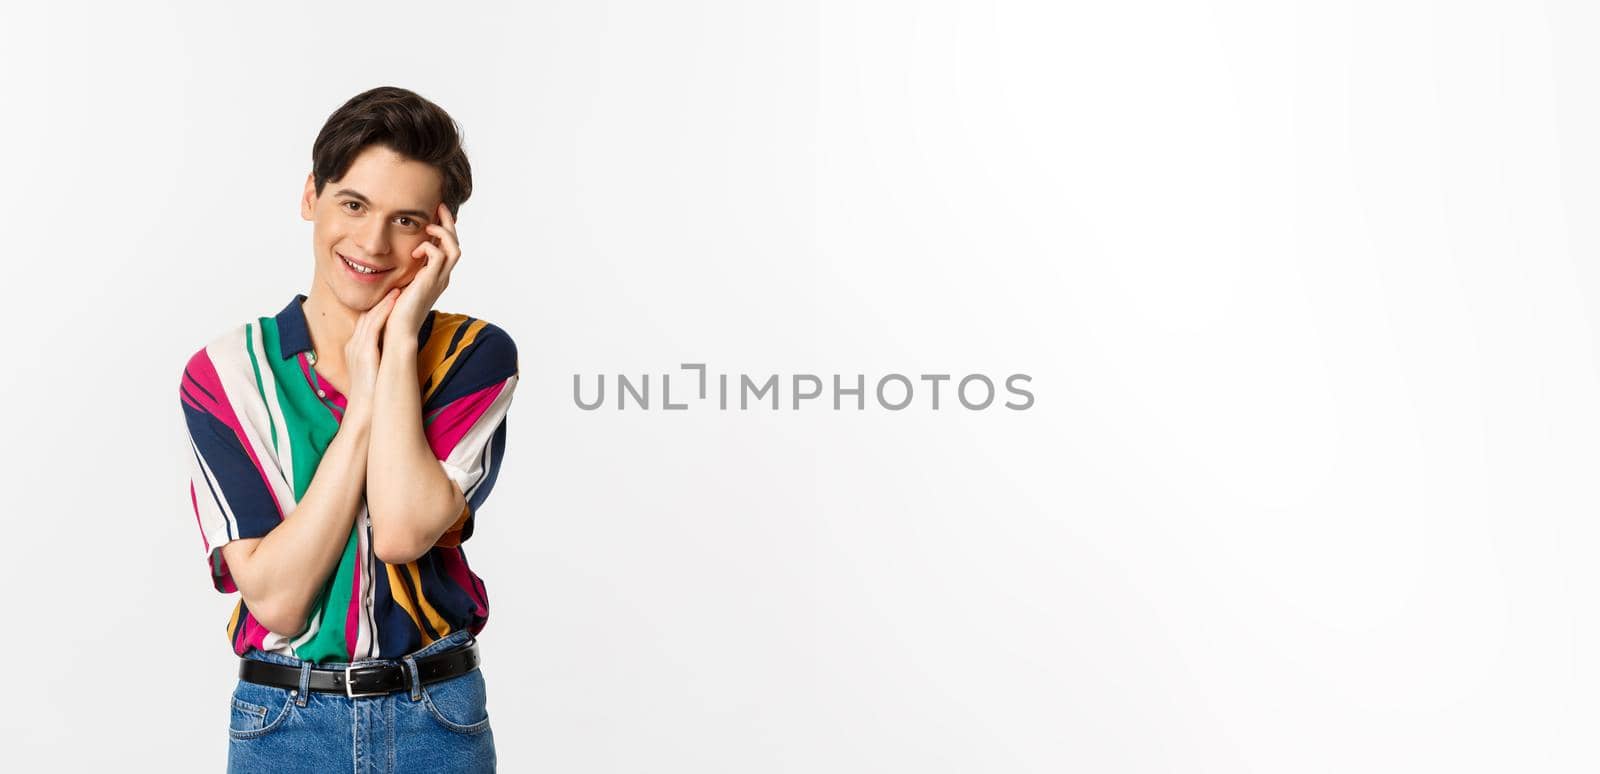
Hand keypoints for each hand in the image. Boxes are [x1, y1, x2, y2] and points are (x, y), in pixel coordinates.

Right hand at [346, 287, 399, 405]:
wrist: (365, 413)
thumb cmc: (374, 395)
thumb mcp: (377, 371)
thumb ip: (382, 357)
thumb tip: (396, 351)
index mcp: (356, 348)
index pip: (368, 321)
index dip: (381, 307)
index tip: (395, 296)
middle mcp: (354, 344)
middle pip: (368, 314)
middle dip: (383, 299)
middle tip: (399, 285)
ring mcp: (357, 347)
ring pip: (371, 316)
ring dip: (385, 301)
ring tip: (399, 288)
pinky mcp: (364, 352)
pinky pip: (373, 325)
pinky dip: (384, 310)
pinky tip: (395, 300)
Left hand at [387, 202, 460, 338]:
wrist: (397, 332)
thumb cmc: (393, 313)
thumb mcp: (398, 285)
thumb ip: (400, 272)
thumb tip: (387, 258)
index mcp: (435, 277)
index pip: (447, 248)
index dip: (443, 231)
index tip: (433, 216)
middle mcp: (441, 277)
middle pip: (455, 244)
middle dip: (448, 223)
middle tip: (438, 207)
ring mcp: (438, 280)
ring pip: (454, 248)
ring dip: (443, 232)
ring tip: (430, 224)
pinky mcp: (431, 281)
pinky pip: (439, 255)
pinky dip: (429, 246)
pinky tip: (414, 250)